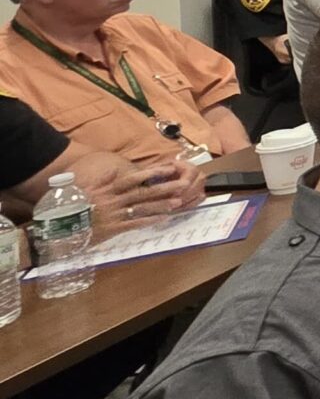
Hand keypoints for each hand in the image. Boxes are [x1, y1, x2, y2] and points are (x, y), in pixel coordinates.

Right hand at [80, 154, 202, 231]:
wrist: (57, 227)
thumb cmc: (70, 206)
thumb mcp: (84, 188)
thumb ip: (101, 180)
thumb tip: (112, 170)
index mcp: (106, 189)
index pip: (133, 178)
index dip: (152, 173)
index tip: (169, 168)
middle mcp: (112, 201)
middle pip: (143, 193)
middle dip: (165, 188)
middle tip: (183, 184)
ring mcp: (113, 216)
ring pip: (142, 208)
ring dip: (161, 205)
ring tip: (178, 201)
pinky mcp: (113, 230)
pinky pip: (135, 224)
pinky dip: (150, 221)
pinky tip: (164, 218)